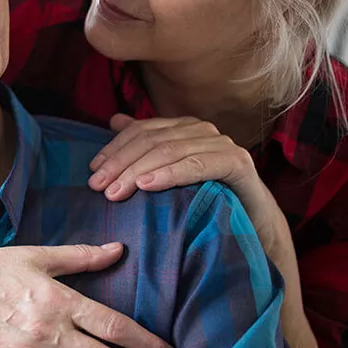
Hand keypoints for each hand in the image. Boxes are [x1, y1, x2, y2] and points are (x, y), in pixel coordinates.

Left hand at [89, 115, 283, 250]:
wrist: (255, 227)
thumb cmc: (208, 200)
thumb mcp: (170, 175)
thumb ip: (146, 146)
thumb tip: (114, 120)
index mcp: (183, 128)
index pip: (141, 131)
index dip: (114, 148)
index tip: (93, 171)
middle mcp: (201, 130)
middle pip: (151, 140)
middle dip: (120, 163)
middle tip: (98, 186)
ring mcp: (221, 144)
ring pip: (169, 150)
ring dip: (138, 170)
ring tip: (116, 190)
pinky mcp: (237, 162)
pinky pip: (197, 164)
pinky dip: (169, 174)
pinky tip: (146, 185)